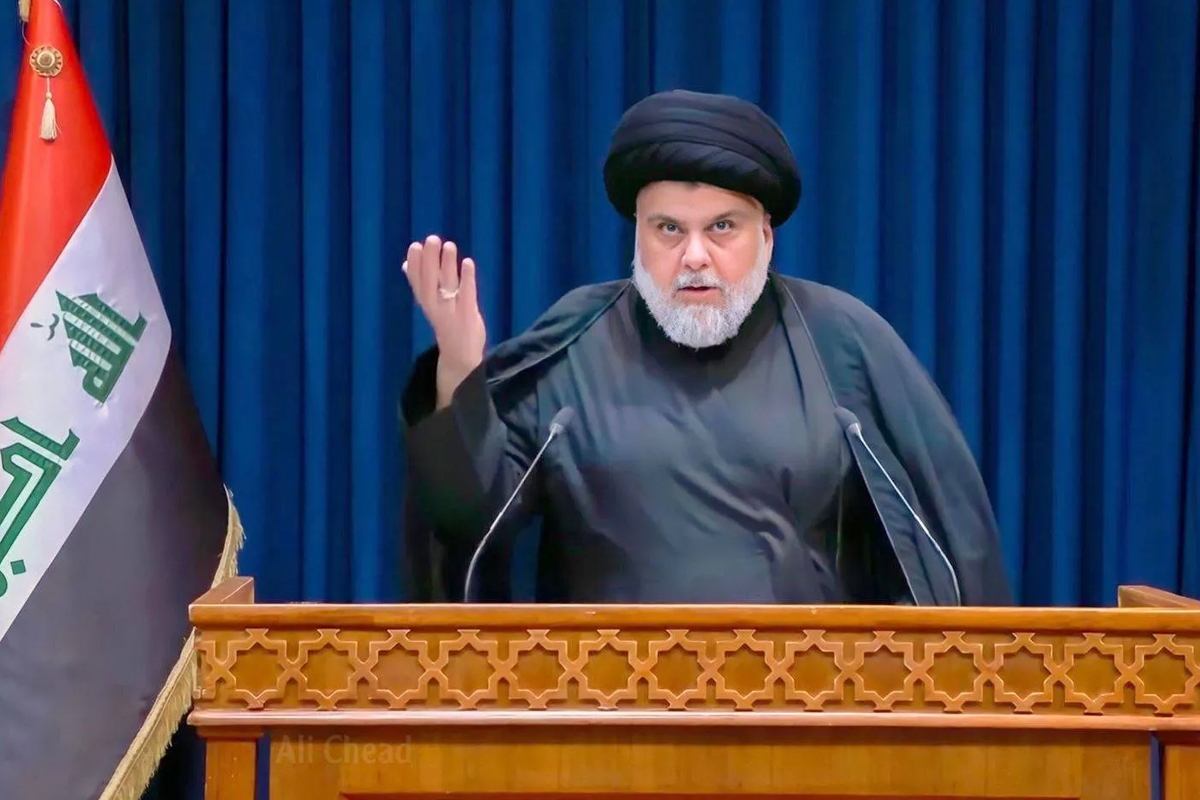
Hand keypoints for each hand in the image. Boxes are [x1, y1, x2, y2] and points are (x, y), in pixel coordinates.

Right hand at [403, 235, 486, 406]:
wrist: (460, 359)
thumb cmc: (448, 327)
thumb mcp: (432, 306)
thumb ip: (421, 285)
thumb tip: (406, 265)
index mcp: (426, 304)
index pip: (417, 282)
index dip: (415, 264)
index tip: (414, 246)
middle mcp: (435, 308)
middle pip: (430, 281)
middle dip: (430, 260)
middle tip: (431, 239)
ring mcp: (451, 313)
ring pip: (446, 286)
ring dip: (447, 265)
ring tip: (449, 245)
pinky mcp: (467, 317)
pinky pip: (466, 296)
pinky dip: (467, 279)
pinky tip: (468, 263)